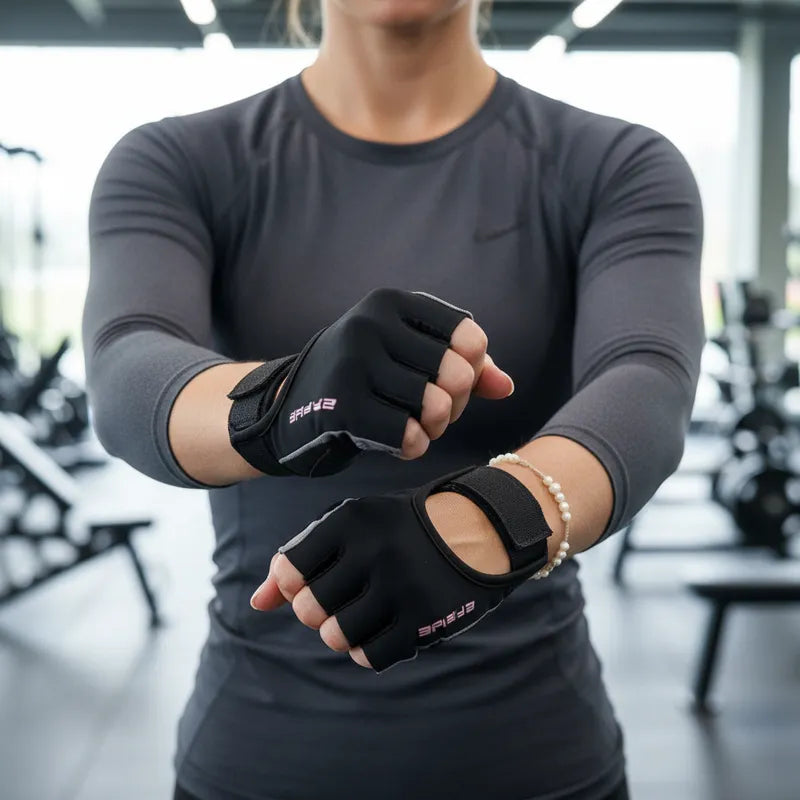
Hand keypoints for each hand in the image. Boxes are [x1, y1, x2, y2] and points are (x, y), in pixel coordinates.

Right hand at [228, 289, 513, 477]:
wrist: (291, 403)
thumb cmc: (365, 376)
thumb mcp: (408, 355)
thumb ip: (464, 365)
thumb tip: (505, 387)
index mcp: (391, 301)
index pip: (468, 336)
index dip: (472, 368)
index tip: (452, 379)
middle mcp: (371, 324)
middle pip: (456, 374)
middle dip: (456, 403)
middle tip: (437, 412)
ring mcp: (352, 363)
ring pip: (436, 407)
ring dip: (435, 428)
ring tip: (420, 427)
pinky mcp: (340, 406)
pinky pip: (406, 435)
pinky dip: (414, 446)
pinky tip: (403, 443)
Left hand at [250, 466, 551, 671]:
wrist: (473, 529)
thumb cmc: (395, 531)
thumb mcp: (349, 529)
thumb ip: (299, 560)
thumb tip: (257, 603)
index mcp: (350, 520)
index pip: (290, 570)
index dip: (294, 585)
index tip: (311, 580)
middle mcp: (374, 550)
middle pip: (310, 609)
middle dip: (316, 611)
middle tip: (338, 599)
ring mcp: (401, 586)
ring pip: (337, 636)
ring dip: (340, 633)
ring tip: (358, 615)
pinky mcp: (423, 618)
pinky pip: (371, 656)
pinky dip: (366, 651)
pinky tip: (379, 630)